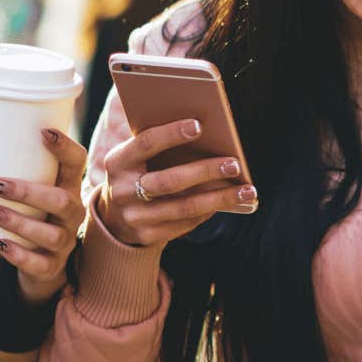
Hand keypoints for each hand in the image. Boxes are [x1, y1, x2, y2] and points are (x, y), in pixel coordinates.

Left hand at [0, 129, 89, 305]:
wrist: (40, 262)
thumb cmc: (26, 213)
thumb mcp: (18, 192)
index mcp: (66, 185)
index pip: (76, 161)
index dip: (64, 146)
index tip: (42, 132)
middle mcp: (72, 213)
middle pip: (61, 200)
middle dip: (25, 191)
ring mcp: (65, 242)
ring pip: (50, 234)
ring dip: (16, 221)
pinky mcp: (52, 267)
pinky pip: (39, 263)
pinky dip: (16, 254)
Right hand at [98, 118, 254, 248]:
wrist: (114, 216)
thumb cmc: (137, 172)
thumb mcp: (136, 156)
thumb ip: (157, 143)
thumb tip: (202, 128)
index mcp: (117, 162)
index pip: (145, 144)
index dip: (171, 134)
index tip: (199, 125)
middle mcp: (121, 191)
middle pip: (169, 181)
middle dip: (205, 172)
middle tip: (235, 164)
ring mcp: (134, 217)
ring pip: (184, 208)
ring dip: (219, 198)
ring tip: (247, 190)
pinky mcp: (147, 236)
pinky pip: (186, 224)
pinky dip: (209, 211)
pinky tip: (228, 202)